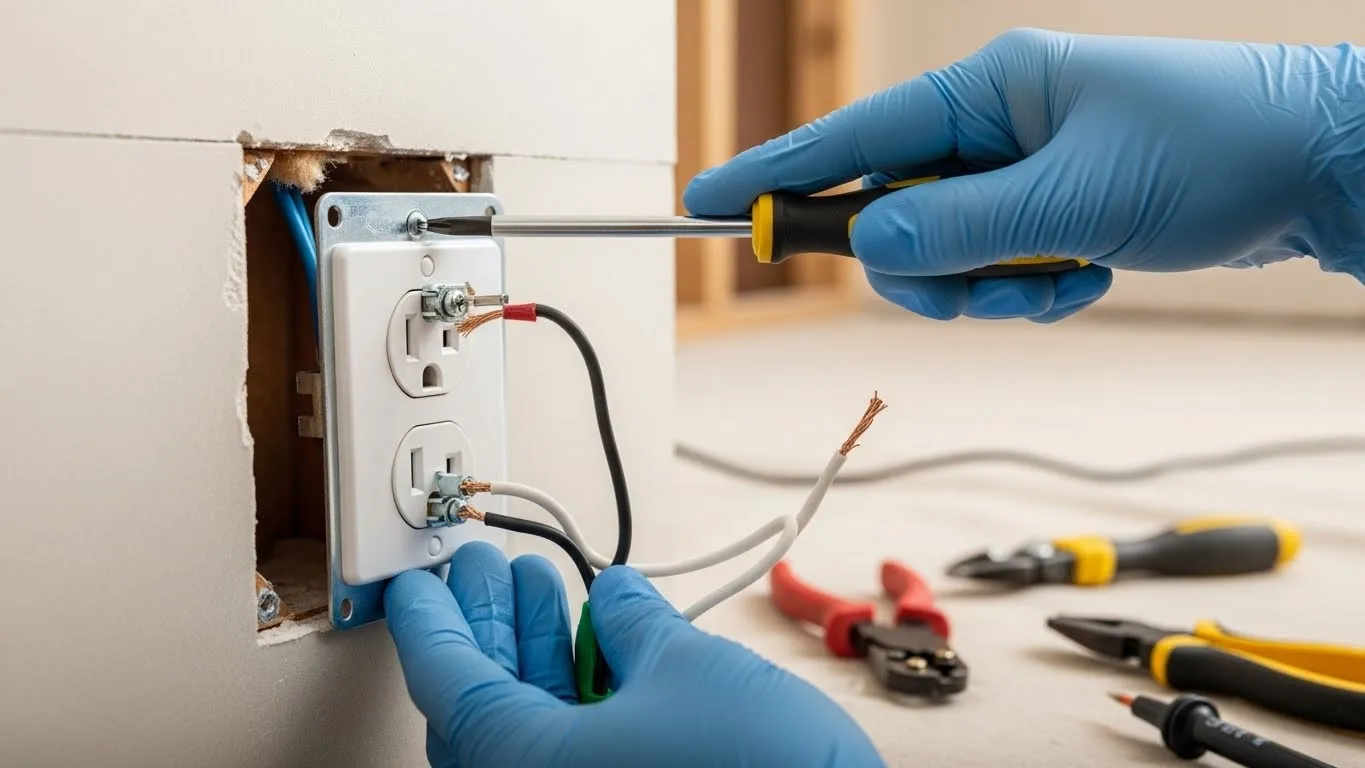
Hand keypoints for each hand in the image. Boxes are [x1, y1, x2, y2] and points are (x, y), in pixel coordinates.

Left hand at [384, 541, 883, 766]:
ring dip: (537, 653)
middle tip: (488, 570)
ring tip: (548, 587)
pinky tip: (600, 644)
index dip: (430, 619)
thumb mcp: (688, 668)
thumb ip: (635, 623)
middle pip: (482, 708)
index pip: (446, 683)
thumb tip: (618, 599)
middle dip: (490, 626)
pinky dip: (577, 696)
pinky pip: (573, 753)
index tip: (417, 585)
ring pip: (531, 733)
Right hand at [683, 29, 1364, 320]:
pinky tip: (1086, 275)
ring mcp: (1019, 170)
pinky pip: (993, 270)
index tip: (702, 203)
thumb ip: (960, 227)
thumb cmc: (1213, 151)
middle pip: (891, 211)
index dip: (774, 174)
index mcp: (988, 89)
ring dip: (987, 289)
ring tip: (1060, 280)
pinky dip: (1027, 292)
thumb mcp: (1075, 199)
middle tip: (978, 288)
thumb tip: (866, 242)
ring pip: (941, 253)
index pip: (853, 136)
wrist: (1319, 170)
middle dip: (927, 267)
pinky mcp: (1046, 212)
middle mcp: (993, 125)